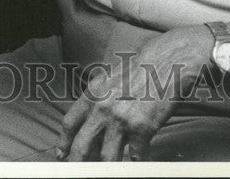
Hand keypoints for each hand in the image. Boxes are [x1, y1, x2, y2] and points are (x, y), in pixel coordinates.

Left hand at [57, 25, 210, 160]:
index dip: (64, 143)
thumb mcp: (111, 78)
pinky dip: (137, 162)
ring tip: (111, 170)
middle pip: (82, 147)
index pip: (69, 124)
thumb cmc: (141, 68)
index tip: (62, 154)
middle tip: (80, 172)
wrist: (167, 61)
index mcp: (93, 94)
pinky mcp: (141, 129)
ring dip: (108, 168)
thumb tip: (93, 121)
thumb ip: (99, 99)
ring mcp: (121, 120)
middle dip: (78, 163)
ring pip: (106, 159)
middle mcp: (102, 109)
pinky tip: (139, 161)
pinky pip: (135, 157)